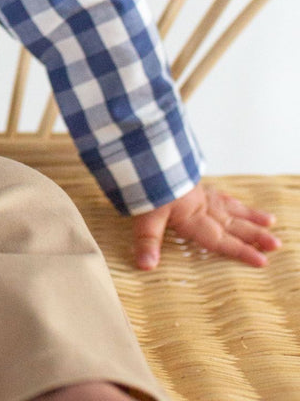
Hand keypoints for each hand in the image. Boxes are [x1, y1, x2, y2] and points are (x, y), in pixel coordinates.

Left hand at [131, 182, 280, 269]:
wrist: (145, 153)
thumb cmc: (144, 184)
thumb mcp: (143, 214)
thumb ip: (147, 241)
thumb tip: (145, 267)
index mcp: (191, 217)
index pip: (220, 239)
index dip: (240, 251)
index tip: (263, 261)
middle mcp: (199, 205)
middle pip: (231, 223)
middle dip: (254, 235)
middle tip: (276, 244)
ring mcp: (196, 192)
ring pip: (228, 206)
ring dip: (249, 215)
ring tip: (270, 220)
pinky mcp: (189, 180)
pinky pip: (216, 191)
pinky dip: (228, 198)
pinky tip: (234, 200)